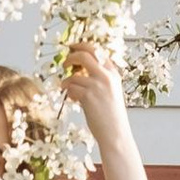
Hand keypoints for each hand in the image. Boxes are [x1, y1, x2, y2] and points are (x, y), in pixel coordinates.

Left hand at [63, 37, 139, 170]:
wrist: (115, 133)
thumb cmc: (111, 114)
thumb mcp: (111, 90)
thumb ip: (99, 78)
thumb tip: (78, 69)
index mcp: (113, 73)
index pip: (97, 50)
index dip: (82, 47)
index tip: (73, 48)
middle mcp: (106, 76)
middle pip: (84, 54)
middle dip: (71, 56)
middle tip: (64, 63)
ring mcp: (97, 85)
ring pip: (73, 75)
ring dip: (67, 81)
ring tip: (67, 88)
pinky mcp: (88, 96)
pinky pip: (70, 88)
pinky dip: (69, 92)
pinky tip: (73, 99)